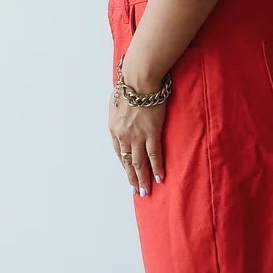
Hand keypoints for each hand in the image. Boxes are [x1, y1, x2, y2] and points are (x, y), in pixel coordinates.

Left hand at [109, 72, 166, 195]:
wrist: (138, 81)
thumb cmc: (127, 87)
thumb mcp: (116, 102)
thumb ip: (119, 113)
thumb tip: (121, 114)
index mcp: (114, 129)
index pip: (118, 153)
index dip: (124, 165)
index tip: (128, 174)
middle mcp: (123, 136)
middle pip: (128, 162)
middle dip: (132, 178)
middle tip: (136, 192)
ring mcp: (137, 136)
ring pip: (139, 163)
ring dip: (142, 179)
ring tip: (145, 191)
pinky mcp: (152, 133)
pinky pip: (154, 155)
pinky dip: (156, 168)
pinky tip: (158, 178)